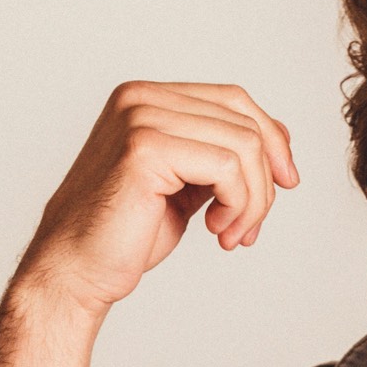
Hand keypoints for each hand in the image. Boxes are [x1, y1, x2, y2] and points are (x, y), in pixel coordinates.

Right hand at [14, 80, 298, 316]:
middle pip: (245, 120)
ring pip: (244, 146)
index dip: (272, 140)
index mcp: (148, 99)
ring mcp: (140, 117)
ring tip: (230, 234)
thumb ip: (219, 157)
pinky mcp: (146, 148)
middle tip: (249, 227)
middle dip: (264, 181)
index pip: (234, 99)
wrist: (78, 268)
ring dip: (252, 202)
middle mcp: (141, 98)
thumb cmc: (126, 234)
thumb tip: (278, 142)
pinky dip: (238, 206)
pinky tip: (216, 232)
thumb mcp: (187, 186)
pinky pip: (228, 167)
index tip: (287, 183)